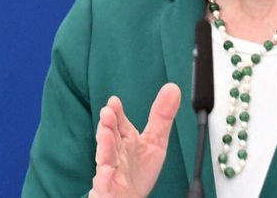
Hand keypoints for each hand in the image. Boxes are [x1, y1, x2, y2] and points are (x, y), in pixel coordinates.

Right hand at [89, 83, 181, 197]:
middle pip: (110, 138)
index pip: (119, 124)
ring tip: (105, 134)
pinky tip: (106, 171)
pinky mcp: (107, 190)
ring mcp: (110, 172)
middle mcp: (115, 154)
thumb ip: (162, 116)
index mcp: (125, 141)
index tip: (114, 102)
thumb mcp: (155, 142)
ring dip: (104, 147)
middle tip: (107, 113)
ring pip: (104, 159)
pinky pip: (103, 184)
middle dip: (108, 126)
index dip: (117, 113)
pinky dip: (104, 178)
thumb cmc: (137, 171)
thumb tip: (173, 89)